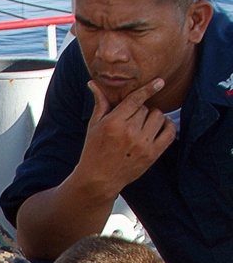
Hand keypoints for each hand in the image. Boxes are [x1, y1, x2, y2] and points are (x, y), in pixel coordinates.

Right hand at [79, 77, 176, 195]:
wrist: (98, 180)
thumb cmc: (94, 150)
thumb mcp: (94, 126)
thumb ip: (100, 103)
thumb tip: (93, 82)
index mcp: (114, 123)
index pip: (136, 100)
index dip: (148, 89)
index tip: (159, 82)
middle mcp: (130, 132)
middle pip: (146, 108)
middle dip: (140, 111)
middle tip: (131, 121)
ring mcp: (142, 144)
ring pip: (158, 117)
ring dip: (153, 118)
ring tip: (143, 125)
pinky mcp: (152, 154)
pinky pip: (169, 132)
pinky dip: (168, 126)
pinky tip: (160, 126)